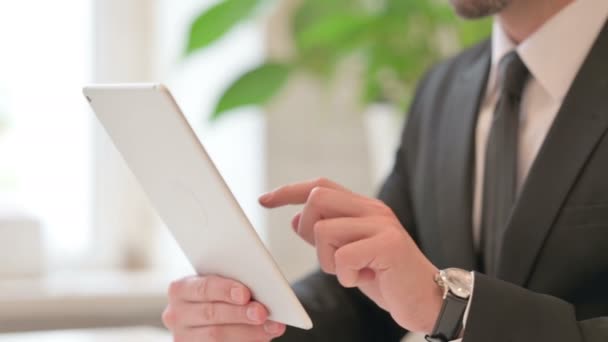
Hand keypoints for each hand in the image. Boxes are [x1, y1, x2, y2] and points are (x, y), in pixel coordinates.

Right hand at [163, 275, 285, 340]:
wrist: (211, 313)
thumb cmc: (218, 295)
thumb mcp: (220, 285)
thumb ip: (233, 284)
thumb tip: (262, 290)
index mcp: (180, 289)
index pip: (203, 288)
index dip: (225, 290)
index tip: (245, 294)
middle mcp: (176, 314)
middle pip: (211, 313)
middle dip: (240, 313)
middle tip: (263, 313)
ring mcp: (183, 337)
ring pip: (216, 336)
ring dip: (248, 332)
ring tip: (271, 328)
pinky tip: (262, 338)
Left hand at [259, 178, 442, 332]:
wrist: (428, 299)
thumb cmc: (386, 277)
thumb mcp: (349, 254)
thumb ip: (326, 234)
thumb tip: (296, 219)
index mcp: (363, 207)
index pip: (319, 186)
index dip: (288, 191)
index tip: (264, 200)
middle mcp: (372, 209)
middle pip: (317, 198)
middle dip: (309, 230)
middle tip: (329, 255)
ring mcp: (382, 225)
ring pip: (325, 230)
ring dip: (328, 261)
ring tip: (351, 272)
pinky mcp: (388, 245)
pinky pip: (342, 258)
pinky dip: (344, 277)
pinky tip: (363, 280)